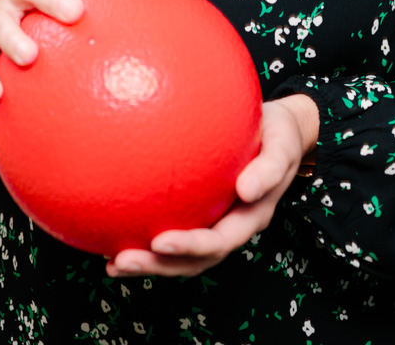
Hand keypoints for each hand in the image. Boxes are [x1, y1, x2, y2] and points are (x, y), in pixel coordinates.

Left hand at [106, 93, 318, 278]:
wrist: (278, 129)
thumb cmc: (279, 134)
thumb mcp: (283, 146)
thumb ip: (269, 169)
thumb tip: (245, 190)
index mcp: (250, 218)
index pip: (217, 242)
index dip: (189, 247)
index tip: (159, 242)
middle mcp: (229, 226)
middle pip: (192, 259)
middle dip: (157, 265)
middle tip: (121, 261)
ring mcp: (214, 220)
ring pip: (179, 252)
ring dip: (147, 261)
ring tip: (111, 262)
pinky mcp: (199, 208)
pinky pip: (171, 223)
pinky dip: (144, 234)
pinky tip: (115, 229)